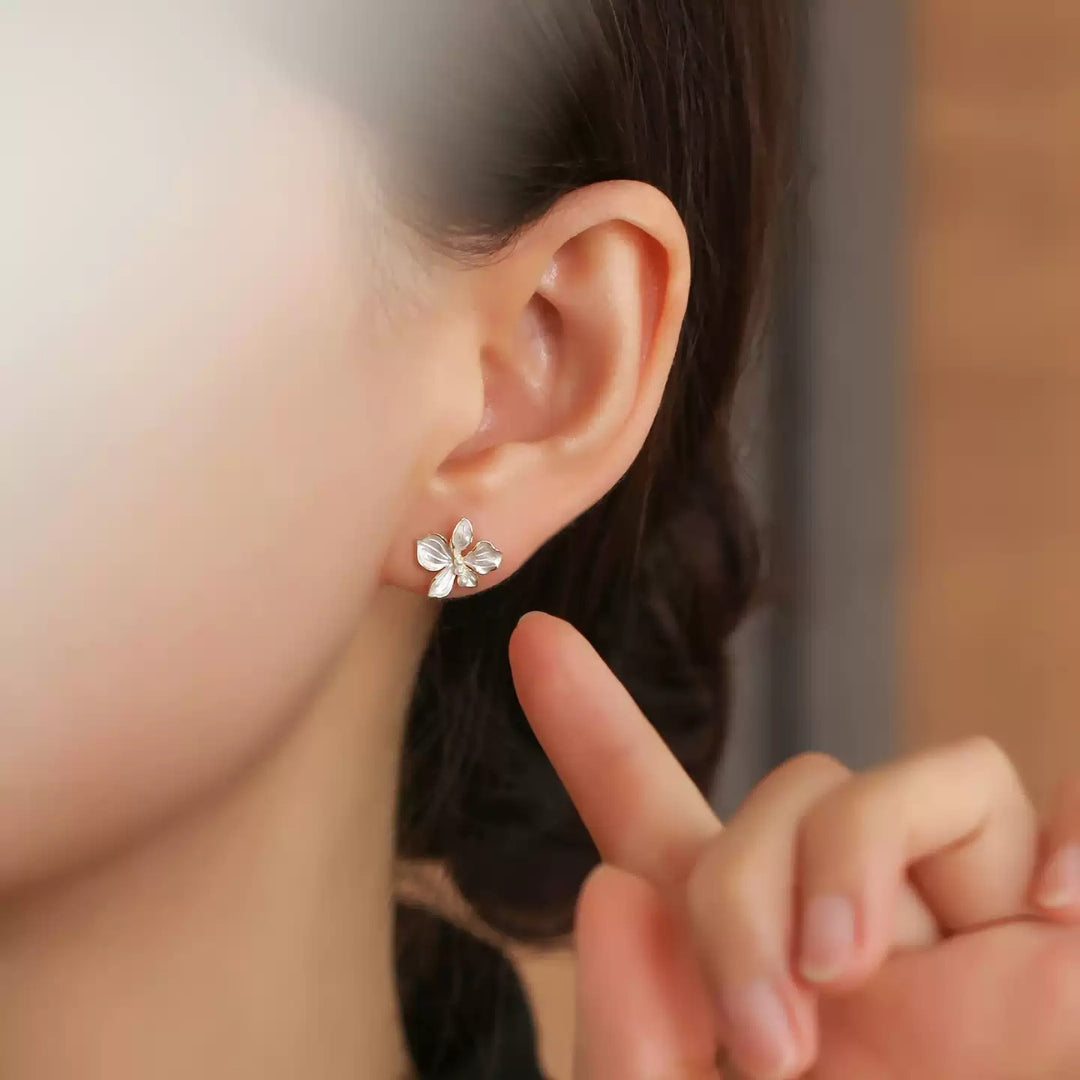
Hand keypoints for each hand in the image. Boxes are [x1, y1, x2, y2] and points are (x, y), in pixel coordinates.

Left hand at [509, 612, 1079, 1078]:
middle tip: (763, 1041)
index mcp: (751, 972)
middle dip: (739, 884)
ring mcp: (965, 931)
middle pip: (784, 795)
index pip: (658, 818)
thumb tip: (611, 885)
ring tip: (852, 973)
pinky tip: (1052, 917)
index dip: (595, 727)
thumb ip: (632, 1047)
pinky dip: (1066, 837)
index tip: (535, 645)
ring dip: (853, 851)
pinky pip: (1051, 811)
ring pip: (899, 780)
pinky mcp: (1064, 951)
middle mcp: (853, 932)